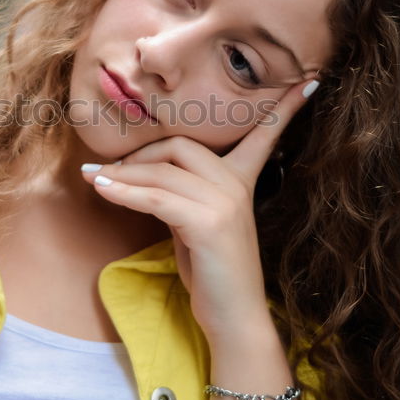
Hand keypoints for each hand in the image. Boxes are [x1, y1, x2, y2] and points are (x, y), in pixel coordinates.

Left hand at [80, 79, 318, 343]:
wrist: (233, 317)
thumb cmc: (213, 271)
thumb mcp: (198, 222)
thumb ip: (182, 192)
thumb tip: (141, 174)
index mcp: (241, 181)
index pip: (263, 134)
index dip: (282, 108)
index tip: (308, 81)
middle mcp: (236, 184)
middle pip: (179, 145)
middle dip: (138, 155)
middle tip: (107, 171)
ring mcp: (225, 202)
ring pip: (161, 171)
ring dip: (119, 175)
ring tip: (91, 177)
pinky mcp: (208, 223)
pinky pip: (155, 197)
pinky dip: (123, 192)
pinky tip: (101, 189)